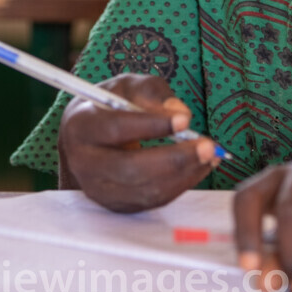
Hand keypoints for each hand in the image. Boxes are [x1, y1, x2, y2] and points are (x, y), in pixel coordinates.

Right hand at [58, 74, 220, 212]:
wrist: (89, 138)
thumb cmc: (109, 107)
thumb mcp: (127, 87)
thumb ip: (152, 93)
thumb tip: (180, 113)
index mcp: (81, 125)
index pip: (115, 128)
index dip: (150, 125)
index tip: (183, 120)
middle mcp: (83, 162)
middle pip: (130, 168)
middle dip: (174, 158)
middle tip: (207, 145)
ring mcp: (98, 189)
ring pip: (145, 189)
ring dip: (184, 174)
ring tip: (210, 155)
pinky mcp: (115, 205)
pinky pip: (152, 200)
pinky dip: (180, 185)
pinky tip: (198, 167)